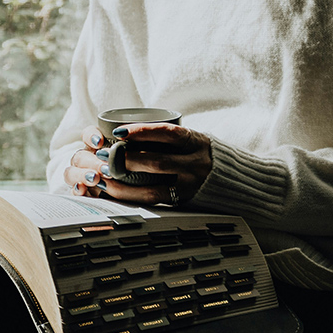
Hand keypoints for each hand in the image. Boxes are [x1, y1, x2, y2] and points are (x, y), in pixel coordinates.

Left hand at [63, 123, 212, 206]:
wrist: (228, 177)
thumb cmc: (196, 152)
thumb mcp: (189, 139)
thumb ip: (164, 136)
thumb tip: (121, 131)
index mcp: (196, 141)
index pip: (168, 133)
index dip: (142, 132)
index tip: (117, 131)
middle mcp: (195, 163)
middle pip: (158, 162)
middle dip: (126, 159)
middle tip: (103, 154)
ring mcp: (190, 185)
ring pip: (153, 186)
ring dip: (123, 181)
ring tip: (103, 174)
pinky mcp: (182, 200)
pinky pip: (153, 199)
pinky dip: (130, 195)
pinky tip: (113, 190)